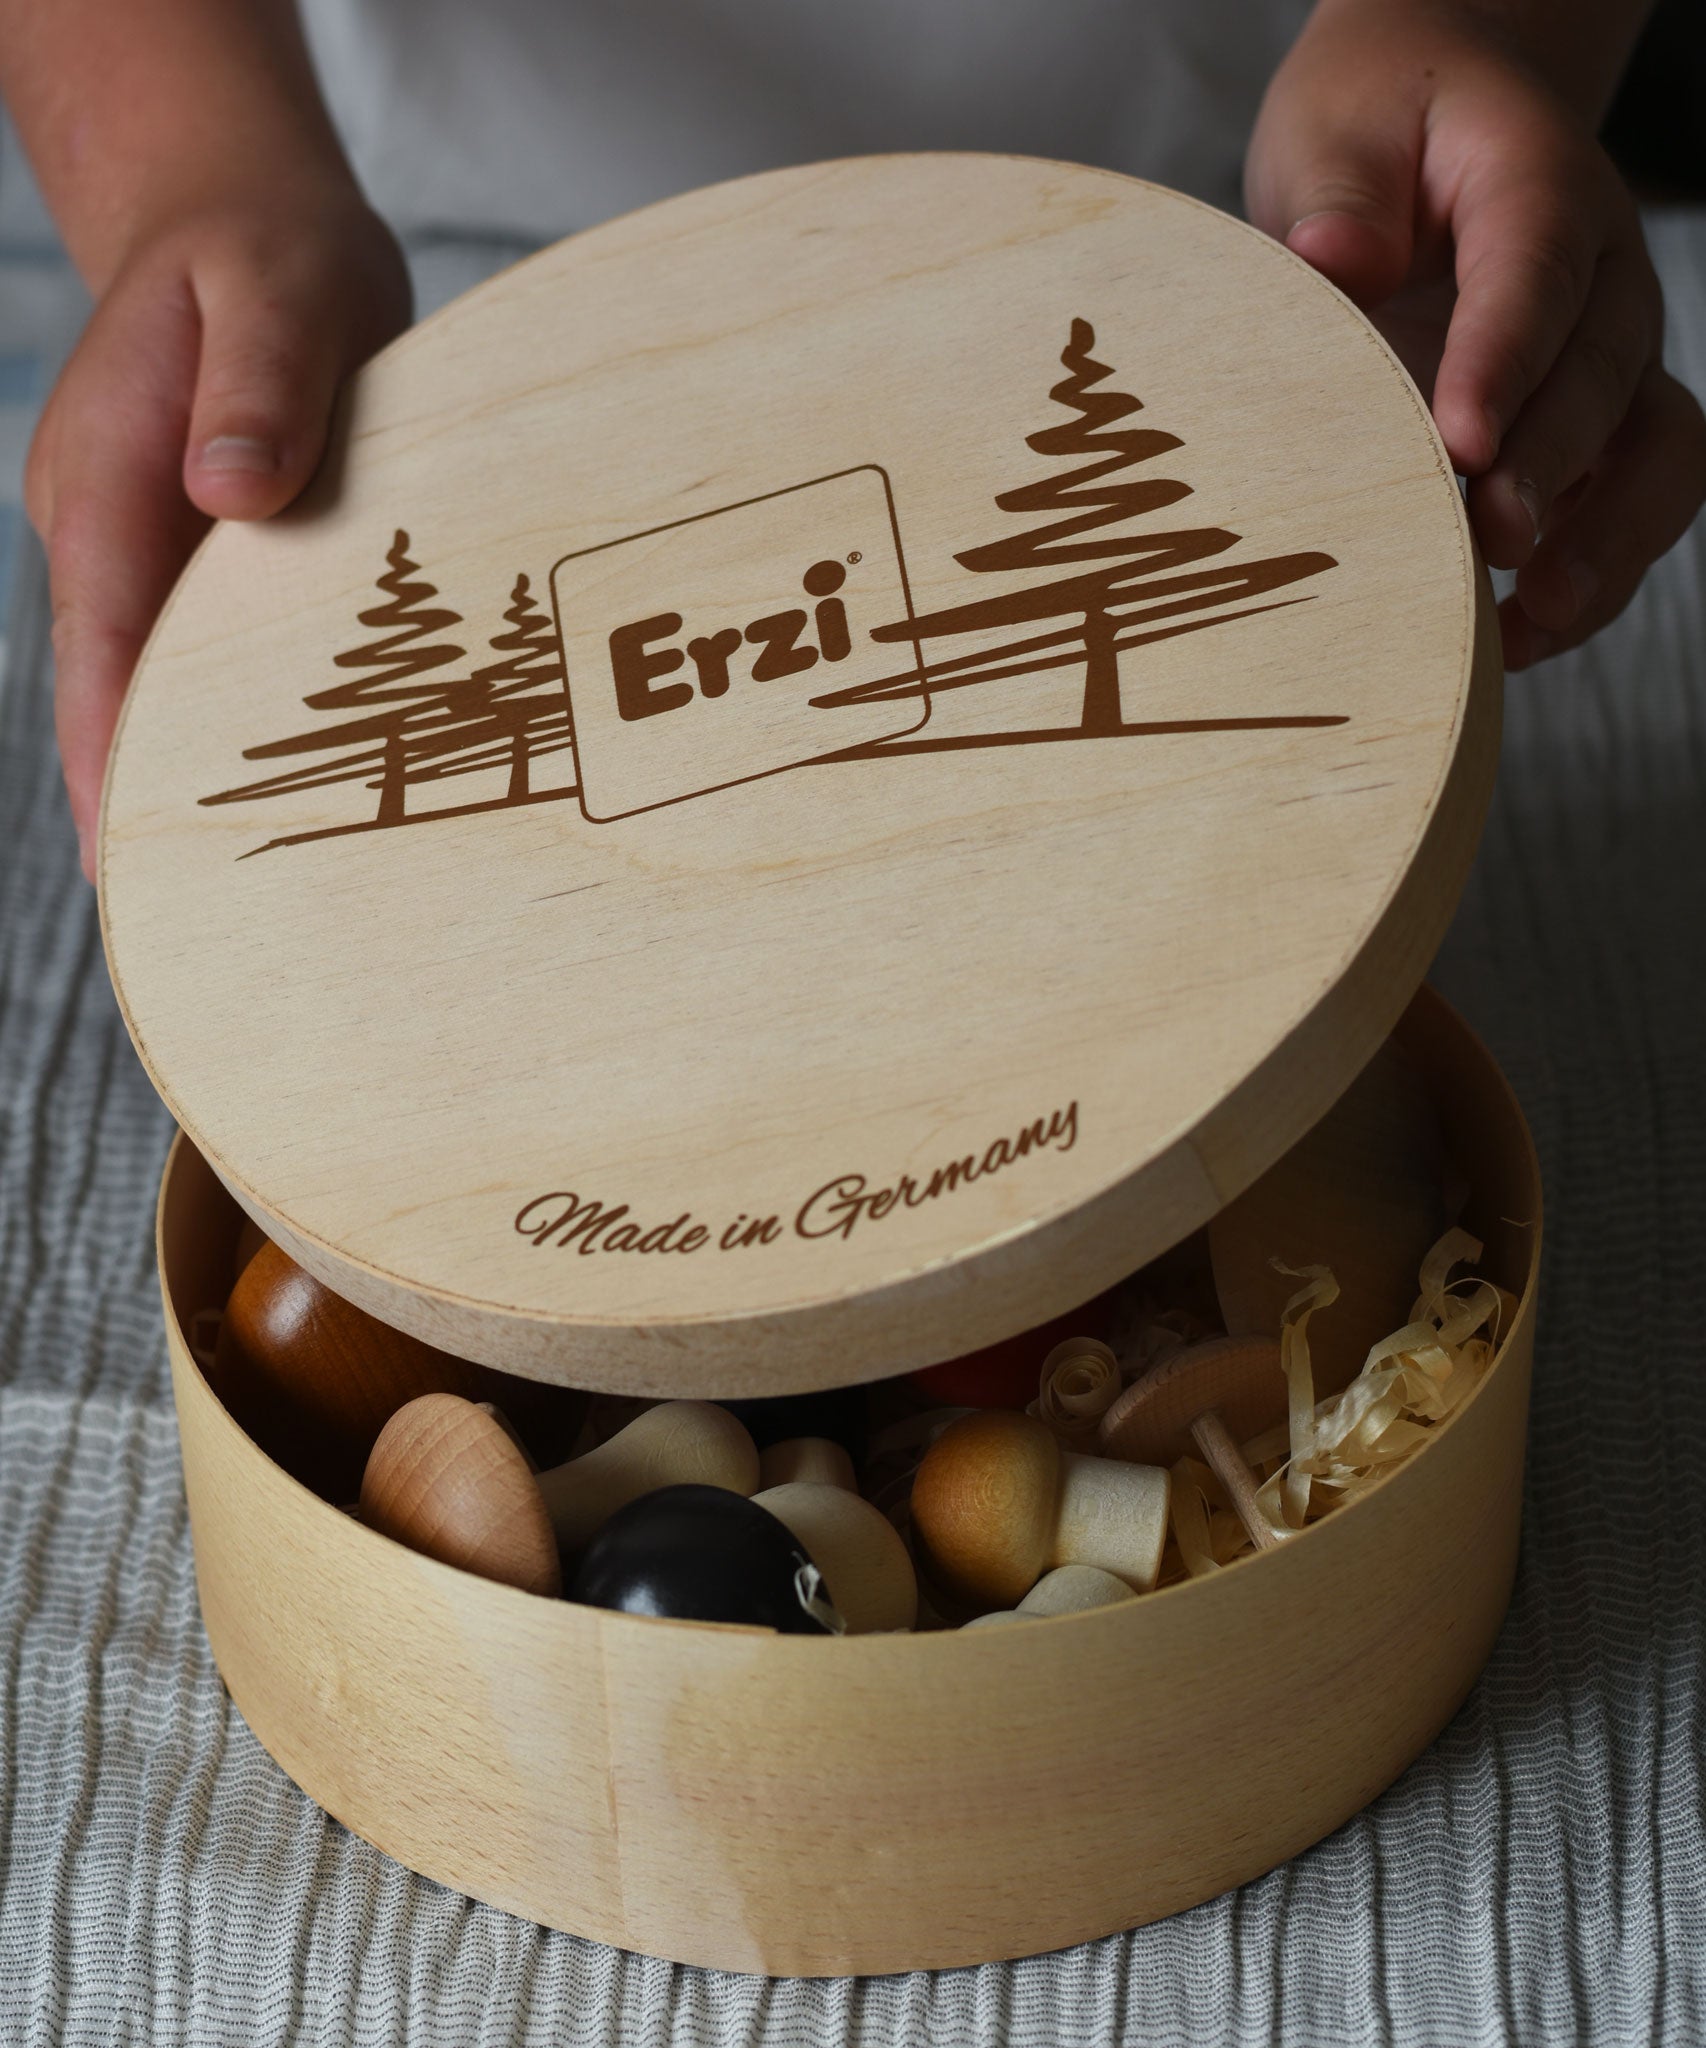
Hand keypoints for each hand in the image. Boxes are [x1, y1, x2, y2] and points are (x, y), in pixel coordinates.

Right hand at [25, 187, 410, 877]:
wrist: (239, 218)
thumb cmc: (264, 250)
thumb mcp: (279, 285)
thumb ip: (260, 383)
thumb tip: (231, 492)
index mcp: (109, 475)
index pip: (102, 633)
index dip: (107, 745)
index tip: (120, 851)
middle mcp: (109, 526)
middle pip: (117, 685)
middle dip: (140, 800)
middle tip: (187, 927)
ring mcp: (147, 547)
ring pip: (156, 680)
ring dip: (184, 776)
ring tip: (230, 902)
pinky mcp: (197, 556)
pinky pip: (202, 654)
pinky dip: (227, 723)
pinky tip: (274, 798)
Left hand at [1247, 0, 1705, 670]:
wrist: (1428, 120)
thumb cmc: (1375, 128)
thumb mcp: (1335, 128)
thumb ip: (1337, 192)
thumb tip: (1335, 263)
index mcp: (1538, 185)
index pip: (1537, 270)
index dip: (1505, 359)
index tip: (1461, 442)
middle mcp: (1600, 277)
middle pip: (1607, 373)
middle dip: (1553, 466)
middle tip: (1490, 538)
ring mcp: (1608, 359)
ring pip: (1656, 453)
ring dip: (1605, 542)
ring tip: (1531, 621)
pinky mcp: (1591, 429)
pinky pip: (1624, 508)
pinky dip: (1586, 578)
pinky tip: (1513, 640)